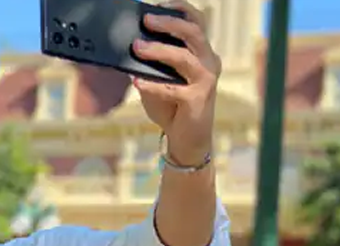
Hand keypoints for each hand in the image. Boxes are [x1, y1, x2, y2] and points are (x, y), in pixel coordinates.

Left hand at [130, 0, 221, 164]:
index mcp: (202, 53)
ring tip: (137, 47)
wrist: (187, 139)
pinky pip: (173, 89)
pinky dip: (153, 84)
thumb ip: (148, 65)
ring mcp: (205, 81)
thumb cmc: (172, 106)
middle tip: (146, 20)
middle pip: (193, 33)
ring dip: (159, 50)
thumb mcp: (158, 81)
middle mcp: (208, 62)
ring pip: (185, 57)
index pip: (197, 22)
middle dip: (169, 23)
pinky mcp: (197, 100)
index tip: (160, 4)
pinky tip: (136, 81)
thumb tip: (131, 46)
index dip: (181, 9)